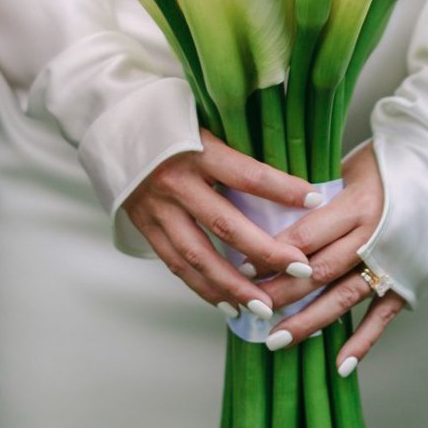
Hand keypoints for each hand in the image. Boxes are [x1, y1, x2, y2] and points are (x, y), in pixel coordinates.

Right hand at [124, 133, 316, 316]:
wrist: (110, 123)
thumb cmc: (167, 120)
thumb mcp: (202, 123)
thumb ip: (235, 150)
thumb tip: (286, 175)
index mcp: (196, 151)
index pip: (247, 175)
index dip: (282, 189)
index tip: (317, 200)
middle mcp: (175, 182)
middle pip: (226, 225)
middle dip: (266, 253)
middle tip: (301, 271)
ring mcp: (156, 208)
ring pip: (197, 256)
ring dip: (233, 286)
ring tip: (264, 306)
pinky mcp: (144, 226)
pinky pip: (176, 264)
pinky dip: (203, 287)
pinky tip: (227, 303)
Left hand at [265, 146, 404, 367]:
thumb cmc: (378, 167)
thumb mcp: (342, 170)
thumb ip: (310, 201)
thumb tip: (262, 221)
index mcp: (355, 205)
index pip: (305, 237)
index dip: (272, 256)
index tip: (243, 271)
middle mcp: (374, 236)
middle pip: (319, 271)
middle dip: (281, 294)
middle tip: (250, 310)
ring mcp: (392, 263)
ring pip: (343, 298)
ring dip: (310, 322)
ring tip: (276, 341)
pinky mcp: (408, 282)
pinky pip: (381, 317)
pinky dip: (362, 343)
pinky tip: (339, 365)